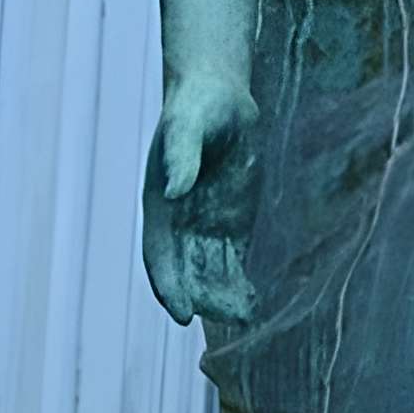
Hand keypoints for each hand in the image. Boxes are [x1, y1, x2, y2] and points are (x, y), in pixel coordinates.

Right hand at [142, 74, 259, 327]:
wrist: (220, 93)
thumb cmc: (199, 105)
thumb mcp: (189, 125)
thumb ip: (181, 156)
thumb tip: (174, 191)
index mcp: (160, 205)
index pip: (160, 256)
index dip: (169, 286)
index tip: (182, 314)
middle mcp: (178, 221)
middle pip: (186, 271)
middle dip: (203, 298)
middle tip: (230, 319)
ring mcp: (203, 223)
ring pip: (209, 271)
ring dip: (223, 296)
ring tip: (247, 316)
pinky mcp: (229, 220)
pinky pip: (230, 259)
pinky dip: (238, 281)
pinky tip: (253, 302)